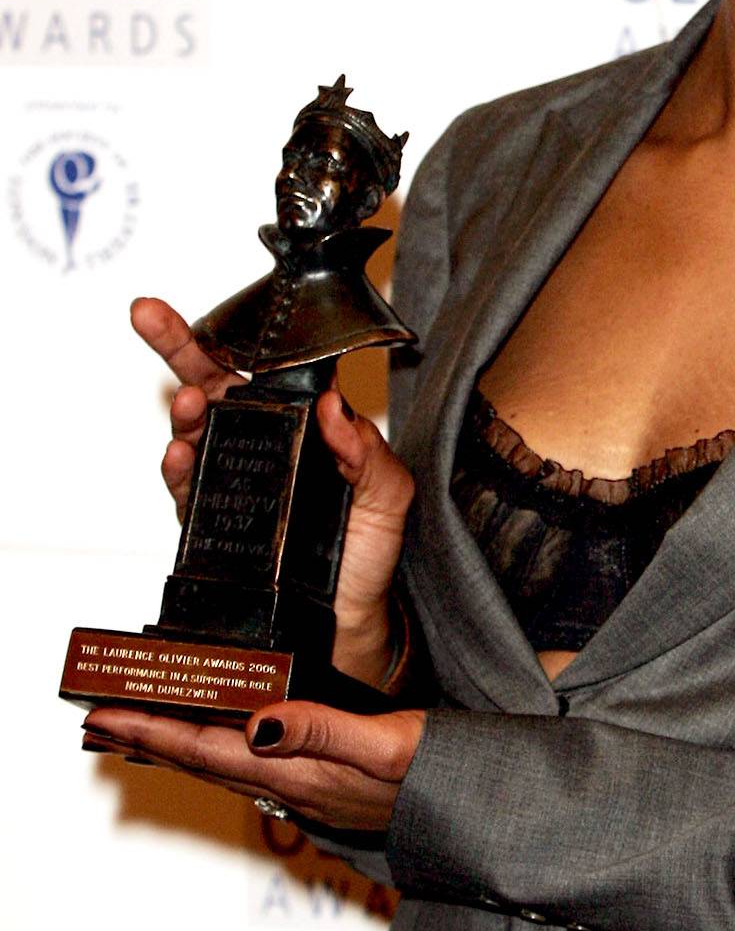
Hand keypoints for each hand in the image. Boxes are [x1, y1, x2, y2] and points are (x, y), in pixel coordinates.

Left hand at [81, 701, 425, 831]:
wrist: (476, 813)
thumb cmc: (440, 779)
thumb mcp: (388, 744)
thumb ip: (323, 731)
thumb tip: (257, 723)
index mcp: (299, 773)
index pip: (205, 747)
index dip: (151, 730)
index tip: (105, 714)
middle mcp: (292, 787)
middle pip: (200, 759)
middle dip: (146, 738)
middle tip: (99, 718)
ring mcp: (304, 791)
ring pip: (220, 766)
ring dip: (175, 745)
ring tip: (137, 728)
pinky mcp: (318, 786)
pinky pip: (247, 768)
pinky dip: (215, 750)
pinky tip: (216, 741)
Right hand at [130, 297, 415, 685]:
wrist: (347, 619)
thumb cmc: (368, 553)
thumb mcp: (386, 494)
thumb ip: (367, 451)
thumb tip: (335, 408)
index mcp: (304, 425)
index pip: (270, 369)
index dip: (243, 336)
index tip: (222, 310)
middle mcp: (262, 444)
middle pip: (212, 382)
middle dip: (177, 344)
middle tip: (151, 316)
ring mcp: (233, 478)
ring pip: (194, 430)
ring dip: (184, 410)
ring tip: (189, 402)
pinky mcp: (215, 519)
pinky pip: (186, 487)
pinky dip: (177, 467)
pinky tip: (180, 454)